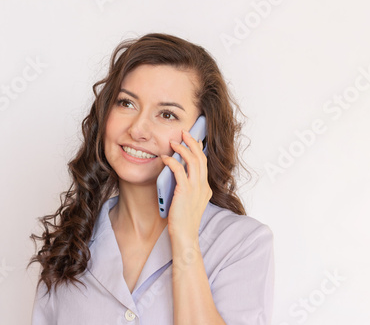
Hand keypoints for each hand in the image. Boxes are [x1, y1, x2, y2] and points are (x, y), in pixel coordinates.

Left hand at [161, 130, 211, 244]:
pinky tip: (165, 158)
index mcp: (205, 188)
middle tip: (184, 133)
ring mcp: (196, 188)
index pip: (204, 163)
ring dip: (183, 148)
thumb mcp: (188, 202)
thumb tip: (176, 174)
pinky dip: (172, 161)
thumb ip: (186, 188)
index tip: (193, 139)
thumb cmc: (182, 221)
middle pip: (201, 157)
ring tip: (174, 141)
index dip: (199, 149)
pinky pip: (179, 170)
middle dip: (192, 142)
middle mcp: (203, 186)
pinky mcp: (185, 191)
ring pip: (193, 160)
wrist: (185, 236)